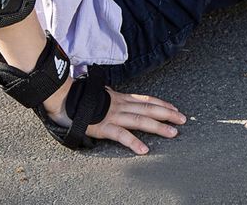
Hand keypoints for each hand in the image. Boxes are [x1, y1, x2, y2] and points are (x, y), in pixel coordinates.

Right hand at [45, 81, 186, 154]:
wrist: (63, 97)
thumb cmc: (81, 98)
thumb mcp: (102, 97)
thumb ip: (112, 100)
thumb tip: (118, 102)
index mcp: (120, 98)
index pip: (146, 99)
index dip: (162, 103)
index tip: (175, 108)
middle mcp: (121, 105)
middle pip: (149, 109)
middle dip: (168, 113)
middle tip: (183, 119)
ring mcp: (113, 115)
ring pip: (140, 120)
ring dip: (158, 127)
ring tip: (173, 133)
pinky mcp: (104, 127)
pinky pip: (122, 135)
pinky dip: (134, 142)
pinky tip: (144, 150)